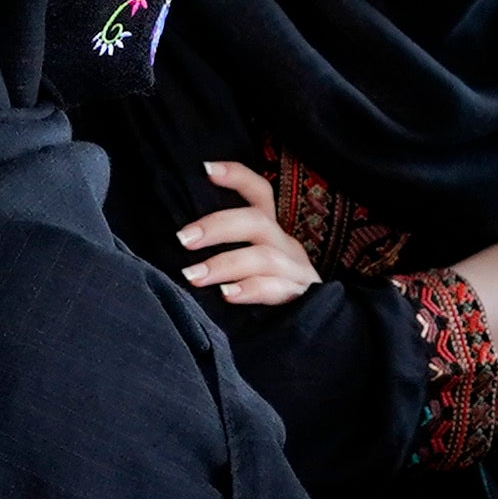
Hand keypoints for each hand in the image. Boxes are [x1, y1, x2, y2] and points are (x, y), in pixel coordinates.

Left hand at [175, 161, 318, 304]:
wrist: (317, 328)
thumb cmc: (269, 292)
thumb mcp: (251, 264)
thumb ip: (227, 250)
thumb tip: (180, 243)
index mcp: (271, 232)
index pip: (260, 193)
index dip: (237, 177)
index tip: (206, 170)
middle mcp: (285, 245)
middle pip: (256, 221)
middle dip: (217, 226)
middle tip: (183, 239)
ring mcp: (296, 271)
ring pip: (263, 256)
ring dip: (224, 264)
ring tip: (192, 275)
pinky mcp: (302, 297)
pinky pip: (277, 289)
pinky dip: (250, 290)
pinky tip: (226, 295)